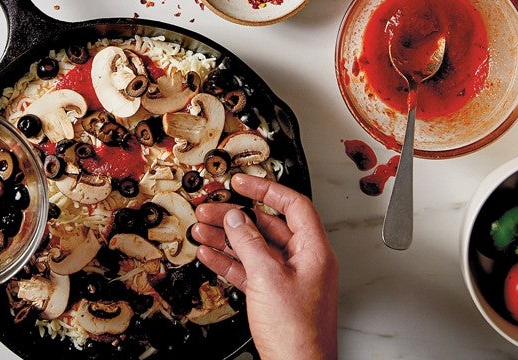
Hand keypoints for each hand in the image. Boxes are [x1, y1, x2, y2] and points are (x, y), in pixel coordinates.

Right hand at [193, 175, 337, 359]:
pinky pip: (249, 269)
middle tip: (211, 208)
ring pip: (254, 247)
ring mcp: (289, 279)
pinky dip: (229, 260)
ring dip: (227, 237)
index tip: (241, 182)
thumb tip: (237, 218)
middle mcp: (304, 262)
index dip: (265, 190)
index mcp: (314, 251)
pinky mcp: (274, 296)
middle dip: (236, 216)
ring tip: (202, 228)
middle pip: (268, 226)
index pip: (292, 205)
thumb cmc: (298, 335)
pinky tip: (210, 253)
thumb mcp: (268, 278)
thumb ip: (250, 244)